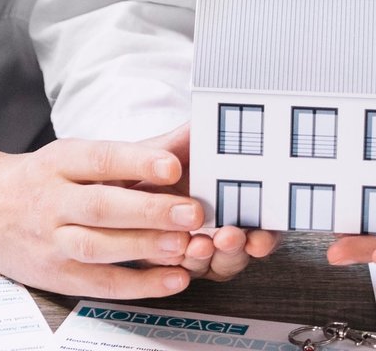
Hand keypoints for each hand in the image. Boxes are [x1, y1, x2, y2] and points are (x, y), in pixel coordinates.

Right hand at [0, 137, 207, 298]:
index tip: (173, 166)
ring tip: (185, 246)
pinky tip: (172, 280)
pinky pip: (98, 283)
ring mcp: (50, 241)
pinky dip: (137, 284)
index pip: (100, 159)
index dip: (136, 162)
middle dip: (149, 210)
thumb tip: (193, 132)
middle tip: (193, 212)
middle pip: (101, 206)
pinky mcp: (55, 276)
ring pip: (98, 247)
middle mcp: (51, 201)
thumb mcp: (78, 154)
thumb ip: (138, 150)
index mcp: (59, 161)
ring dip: (144, 248)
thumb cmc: (44, 179)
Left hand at [125, 124, 278, 280]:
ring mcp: (194, 248)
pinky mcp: (167, 262)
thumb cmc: (150, 162)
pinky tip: (172, 251)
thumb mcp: (171, 146)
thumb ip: (194, 136)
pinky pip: (177, 271)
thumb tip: (216, 104)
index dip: (265, 237)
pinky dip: (177, 264)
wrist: (110, 179)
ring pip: (211, 266)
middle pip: (239, 252)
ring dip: (206, 259)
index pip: (260, 227)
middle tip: (226, 238)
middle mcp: (217, 230)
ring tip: (196, 245)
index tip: (258, 236)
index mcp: (229, 201)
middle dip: (235, 249)